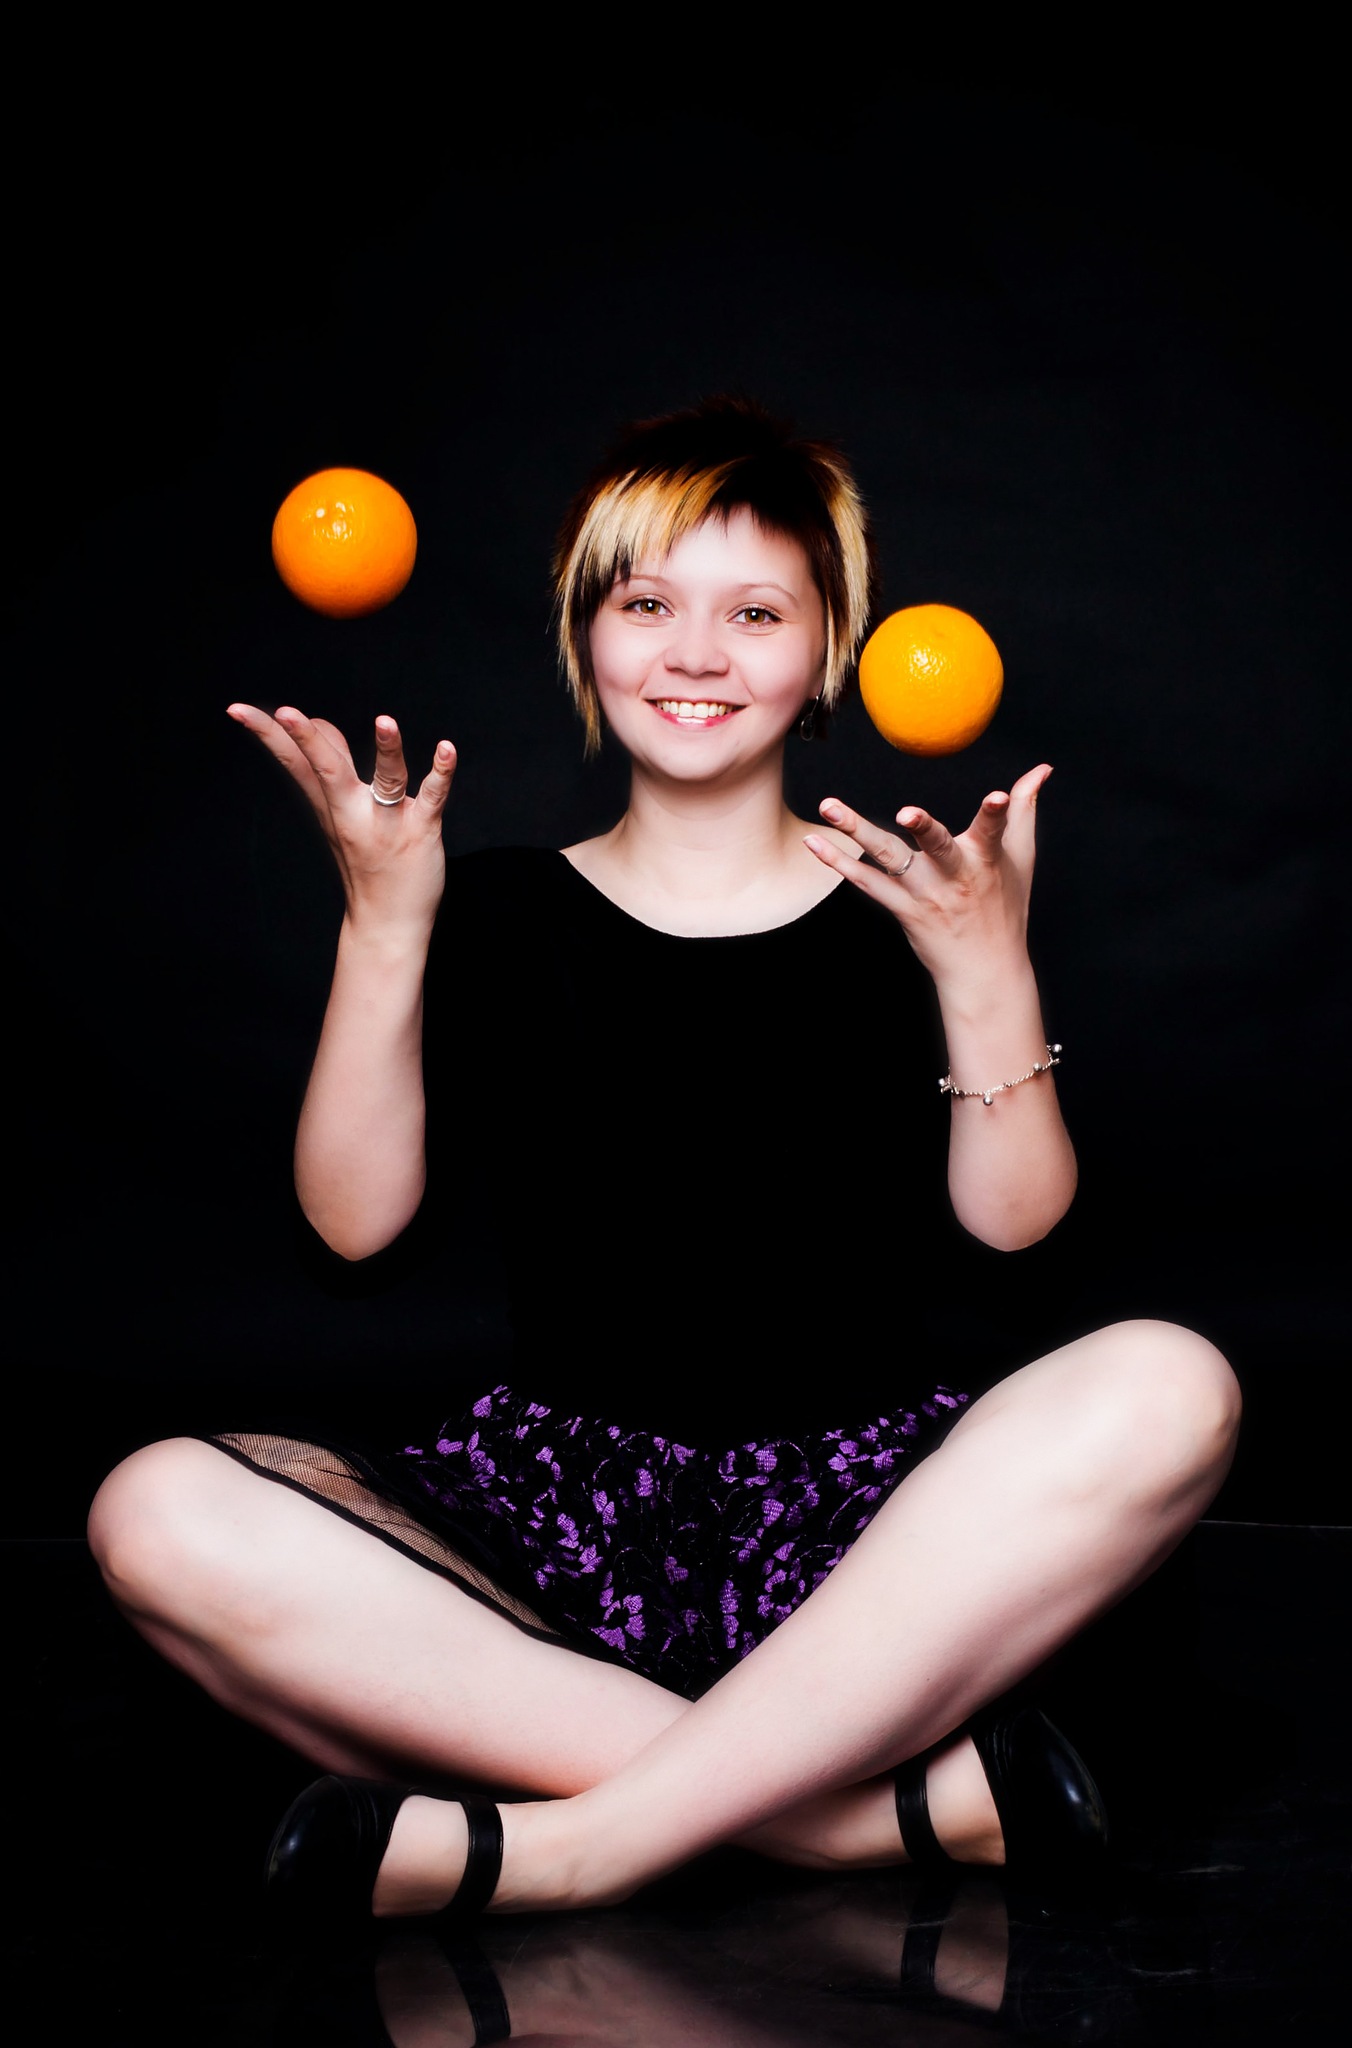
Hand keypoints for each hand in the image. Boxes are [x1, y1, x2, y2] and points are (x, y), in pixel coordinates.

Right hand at [227, 704, 454, 933]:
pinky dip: (441, 772)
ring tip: (385, 721)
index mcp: (329, 806)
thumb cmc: (365, 864)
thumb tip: (318, 725)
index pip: (293, 762)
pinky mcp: (421, 832)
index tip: (237, 710)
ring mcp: (388, 823)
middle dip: (306, 739)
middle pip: (326, 768)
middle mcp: (353, 812)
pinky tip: (447, 749)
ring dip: (388, 749)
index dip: (267, 733)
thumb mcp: (336, 817)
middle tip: (285, 713)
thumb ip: (330, 770)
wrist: (387, 925)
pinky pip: (433, 797)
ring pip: (387, 779)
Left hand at [804, 764, 1052, 995]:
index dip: (998, 813)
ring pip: (889, 859)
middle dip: (925, 828)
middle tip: (906, 812)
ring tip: (830, 806)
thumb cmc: (1005, 905)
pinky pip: (866, 884)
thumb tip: (1041, 770)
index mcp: (986, 860)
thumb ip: (1024, 808)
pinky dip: (838, 863)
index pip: (994, 831)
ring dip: (856, 832)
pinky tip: (814, 842)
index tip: (1000, 796)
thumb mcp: (1021, 856)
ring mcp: (924, 894)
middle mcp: (954, 877)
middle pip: (937, 847)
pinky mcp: (901, 908)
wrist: (984, 969)